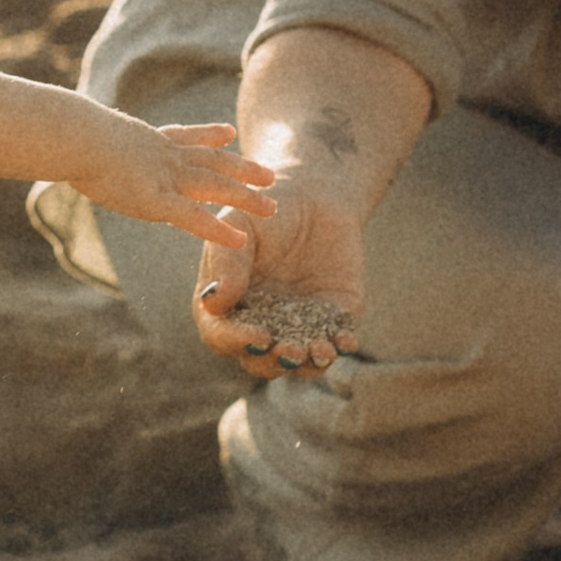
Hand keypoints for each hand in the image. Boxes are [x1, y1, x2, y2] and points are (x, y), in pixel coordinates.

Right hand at [77, 113, 278, 240]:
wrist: (76, 136)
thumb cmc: (67, 134)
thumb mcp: (78, 133)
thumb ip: (81, 140)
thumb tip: (59, 138)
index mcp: (145, 139)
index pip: (183, 137)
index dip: (207, 135)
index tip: (228, 132)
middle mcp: (162, 156)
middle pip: (212, 161)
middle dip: (242, 169)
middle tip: (269, 174)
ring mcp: (164, 177)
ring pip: (216, 187)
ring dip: (246, 198)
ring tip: (272, 207)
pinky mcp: (157, 201)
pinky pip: (195, 218)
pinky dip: (218, 229)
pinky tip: (240, 239)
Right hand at [194, 184, 365, 375]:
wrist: (315, 196)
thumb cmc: (266, 210)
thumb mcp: (239, 225)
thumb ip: (226, 262)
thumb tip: (214, 303)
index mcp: (226, 305)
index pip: (221, 335)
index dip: (236, 341)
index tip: (258, 336)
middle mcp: (258, 322)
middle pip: (258, 359)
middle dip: (273, 361)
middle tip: (289, 350)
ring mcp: (295, 325)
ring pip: (297, 361)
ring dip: (307, 364)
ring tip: (319, 350)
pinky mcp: (331, 319)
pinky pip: (334, 342)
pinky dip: (340, 346)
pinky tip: (346, 340)